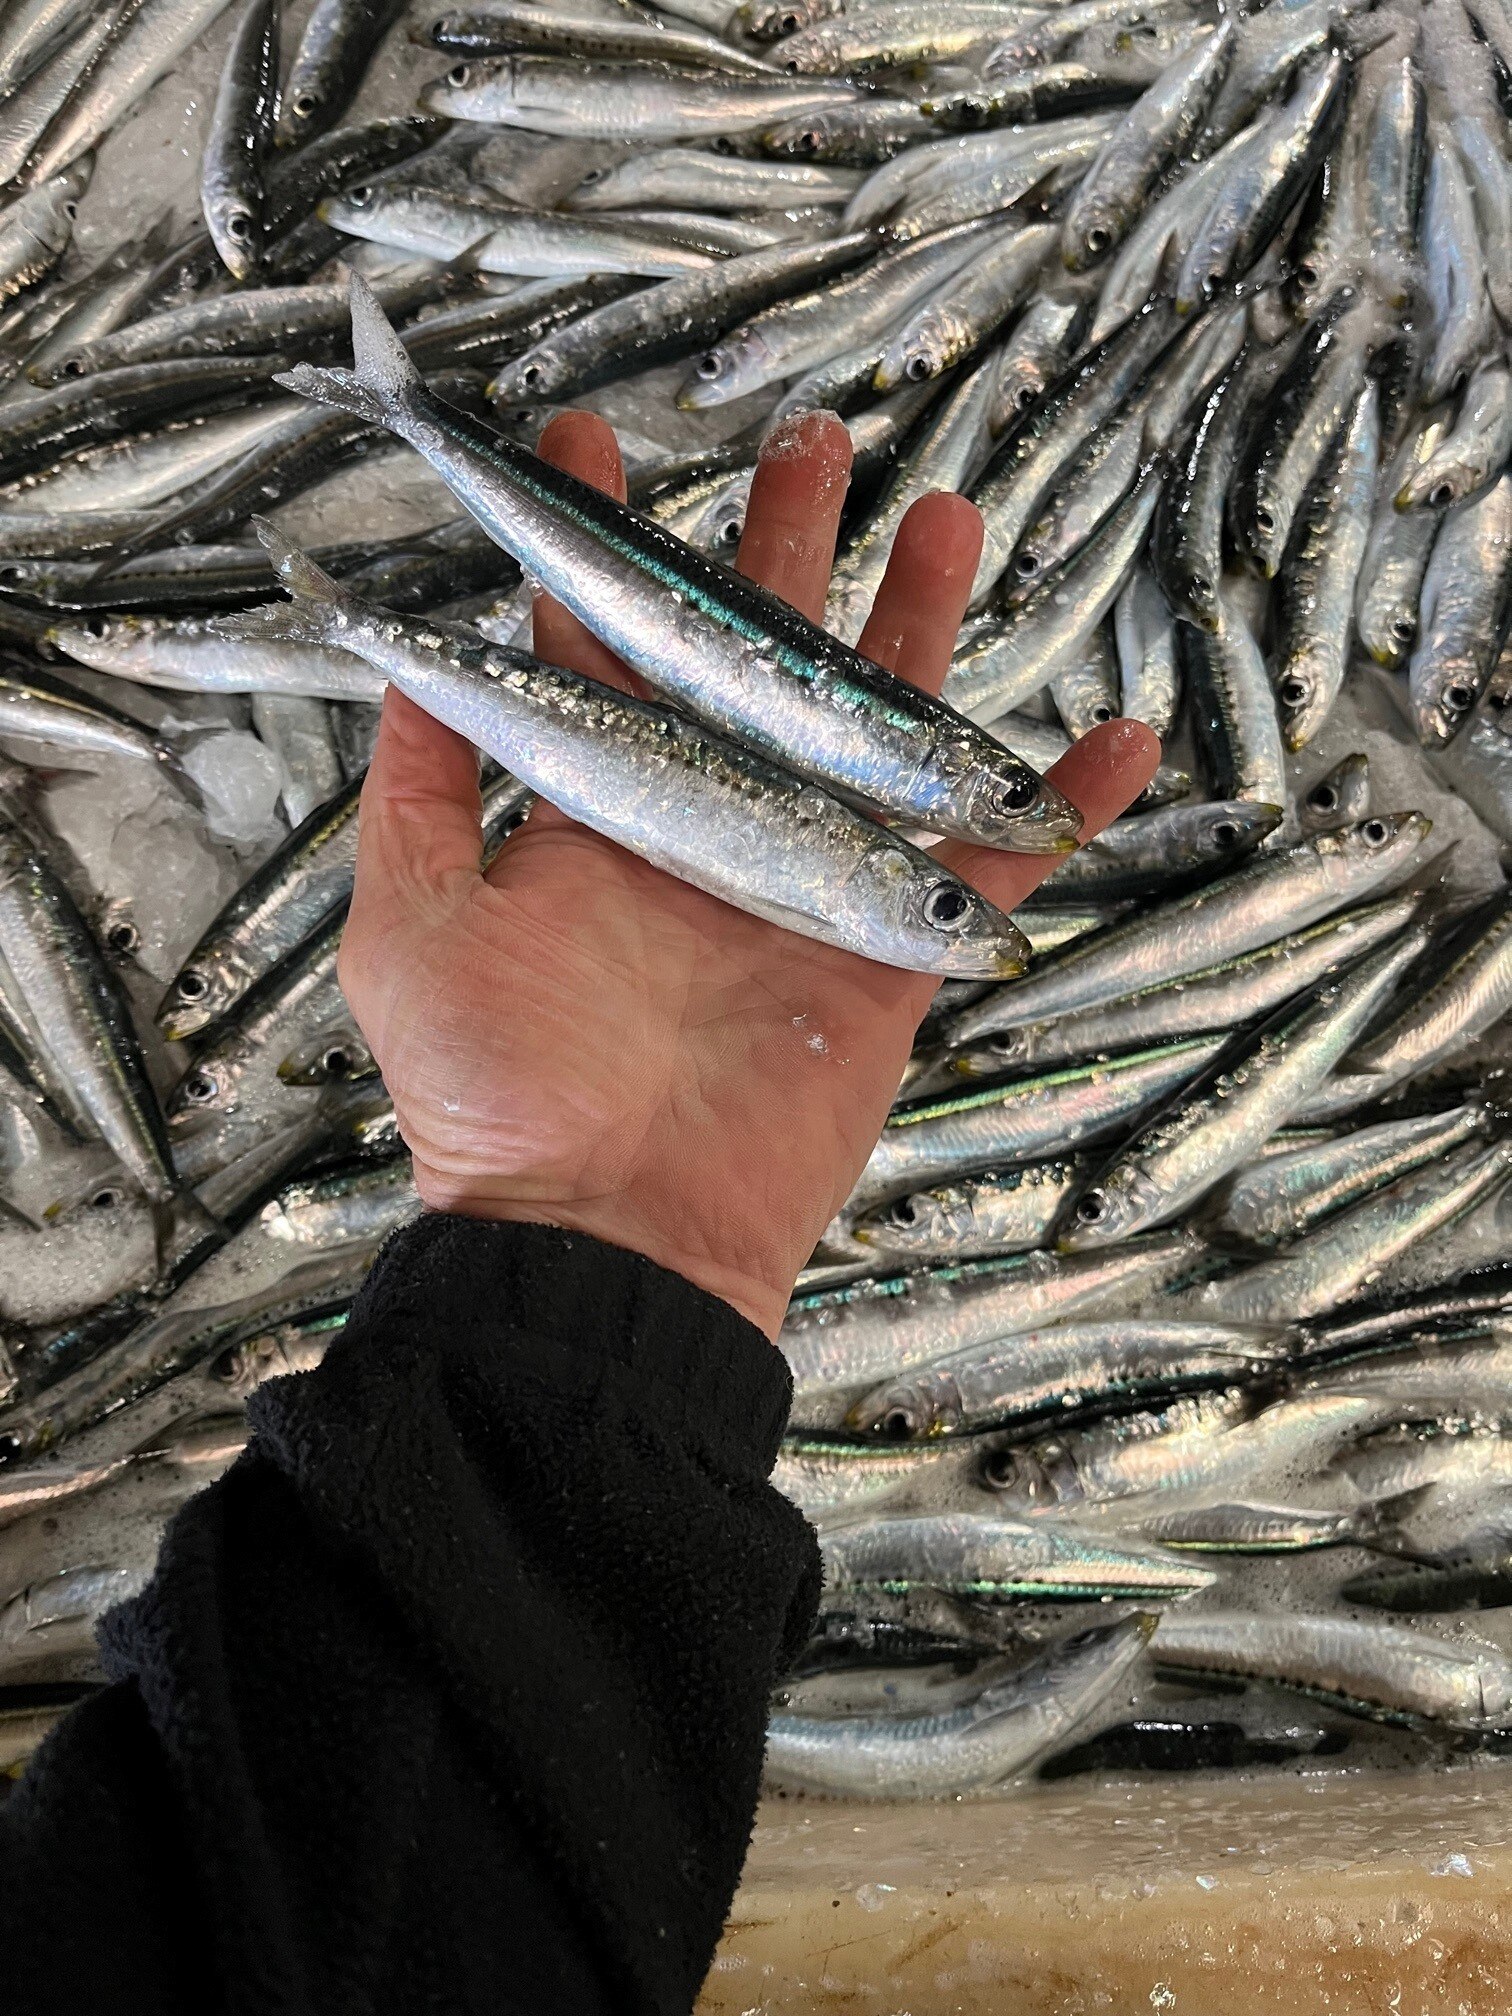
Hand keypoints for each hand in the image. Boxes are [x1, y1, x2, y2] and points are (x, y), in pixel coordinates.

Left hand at [337, 411, 1159, 1339]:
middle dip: (783, 548)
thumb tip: (398, 655)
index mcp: (601, 811)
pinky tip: (1118, 739)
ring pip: (877, 728)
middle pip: (759, 659)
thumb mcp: (412, 924)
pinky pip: (994, 869)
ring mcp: (807, 881)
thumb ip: (418, 789)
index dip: (601, 544)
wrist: (608, 1232)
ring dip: (917, 628)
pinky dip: (1060, 811)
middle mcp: (710, 825)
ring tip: (942, 517)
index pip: (605, 646)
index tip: (593, 441)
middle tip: (811, 444)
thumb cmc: (499, 1091)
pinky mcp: (889, 950)